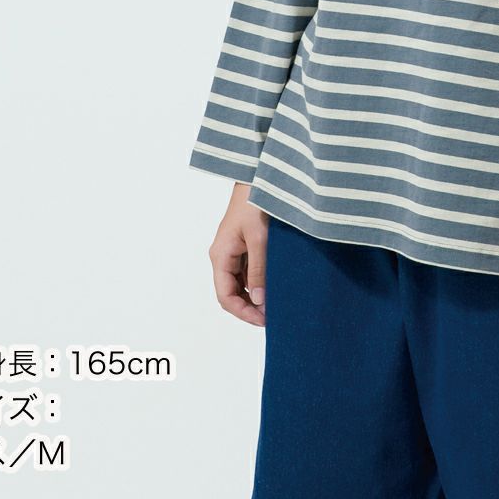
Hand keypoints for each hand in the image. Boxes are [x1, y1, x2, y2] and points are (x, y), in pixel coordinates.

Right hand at [208, 181, 268, 326]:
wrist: (259, 177)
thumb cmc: (256, 202)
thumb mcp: (259, 238)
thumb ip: (258, 270)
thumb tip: (258, 301)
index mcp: (220, 255)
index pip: (225, 296)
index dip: (243, 313)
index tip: (264, 321)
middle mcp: (223, 255)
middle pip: (231, 292)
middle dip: (250, 307)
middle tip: (274, 316)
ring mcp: (234, 250)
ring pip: (241, 283)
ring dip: (255, 295)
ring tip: (277, 303)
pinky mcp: (245, 244)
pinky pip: (248, 270)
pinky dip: (259, 281)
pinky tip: (275, 285)